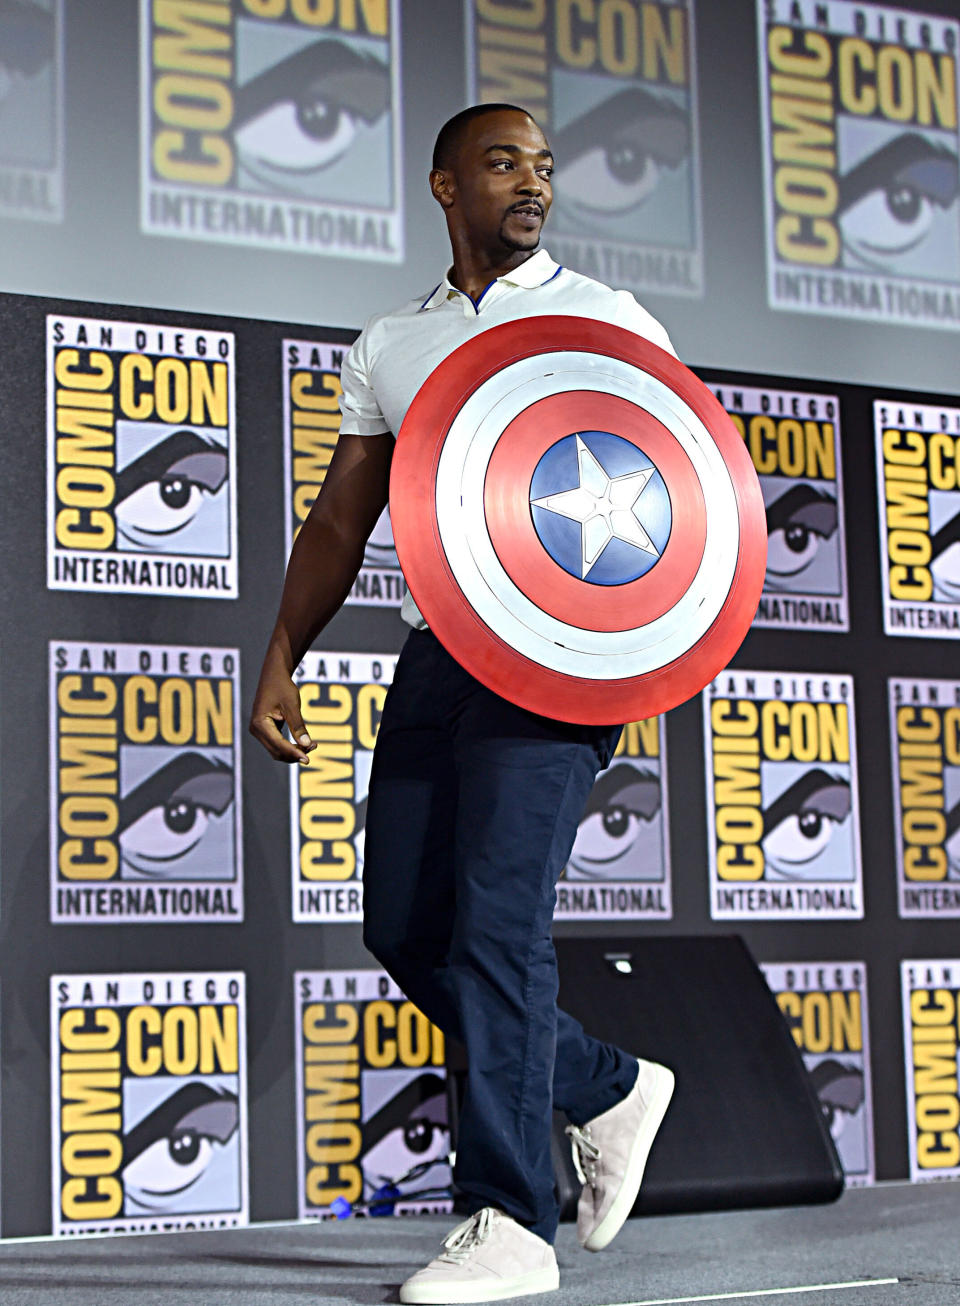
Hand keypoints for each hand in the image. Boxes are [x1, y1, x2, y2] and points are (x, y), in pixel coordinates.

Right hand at [249, 647, 316, 763]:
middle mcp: (256, 730)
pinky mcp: (264, 730)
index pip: (278, 745)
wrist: (274, 675)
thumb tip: (306, 745)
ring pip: (277, 751)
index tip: (308, 759)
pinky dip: (290, 746)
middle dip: (295, 753)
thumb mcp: (292, 706)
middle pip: (277, 751)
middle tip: (314, 747)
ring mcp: (259, 731)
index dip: (294, 753)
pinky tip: (304, 743)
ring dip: (294, 751)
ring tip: (312, 745)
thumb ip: (298, 726)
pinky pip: (277, 744)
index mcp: (260, 723)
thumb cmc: (282, 687)